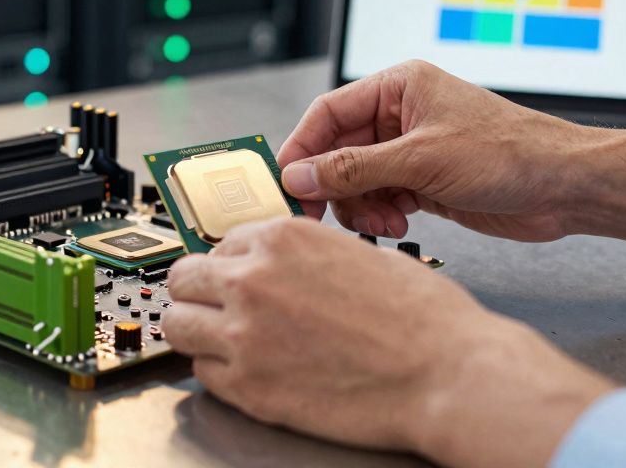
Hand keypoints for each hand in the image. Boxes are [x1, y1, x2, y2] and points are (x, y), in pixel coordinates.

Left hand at [162, 219, 612, 467]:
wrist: (448, 374)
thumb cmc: (423, 318)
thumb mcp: (359, 252)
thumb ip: (305, 254)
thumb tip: (281, 265)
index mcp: (282, 238)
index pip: (220, 243)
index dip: (231, 265)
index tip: (235, 280)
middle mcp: (253, 279)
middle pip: (183, 279)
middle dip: (199, 294)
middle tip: (217, 310)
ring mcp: (243, 333)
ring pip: (176, 325)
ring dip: (196, 332)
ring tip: (222, 343)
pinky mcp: (248, 386)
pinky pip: (203, 374)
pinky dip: (219, 374)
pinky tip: (250, 373)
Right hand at [276, 60, 595, 242]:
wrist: (564, 187)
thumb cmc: (509, 154)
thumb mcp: (421, 160)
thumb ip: (354, 169)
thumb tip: (300, 176)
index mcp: (398, 87)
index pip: (328, 113)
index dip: (302, 147)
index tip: (286, 182)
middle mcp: (401, 115)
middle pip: (338, 151)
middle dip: (332, 185)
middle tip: (321, 216)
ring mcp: (412, 149)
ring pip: (357, 180)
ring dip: (360, 205)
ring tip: (384, 220)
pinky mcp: (424, 181)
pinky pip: (380, 197)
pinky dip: (380, 214)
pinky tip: (400, 222)